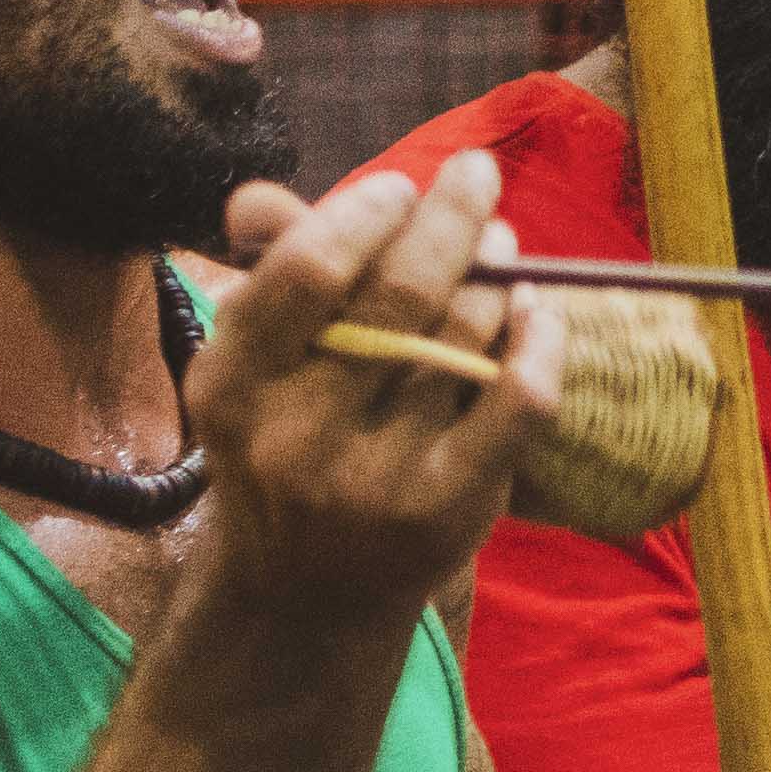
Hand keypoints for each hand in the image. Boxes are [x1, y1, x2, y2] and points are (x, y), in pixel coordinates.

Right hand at [196, 157, 555, 624]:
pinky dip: (541, 340)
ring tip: (502, 245)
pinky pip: (518, 399)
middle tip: (477, 179)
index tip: (400, 187)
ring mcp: (373, 477)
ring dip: (494, 274)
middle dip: (450, 219)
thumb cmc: (287, 447)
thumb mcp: (256, 371)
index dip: (364, 213)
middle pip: (399, 294)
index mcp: (230, 384)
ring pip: (462, 336)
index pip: (307, 272)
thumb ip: (269, 277)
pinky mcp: (447, 507)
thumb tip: (255, 196)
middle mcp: (293, 434)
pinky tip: (539, 311)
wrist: (309, 592)